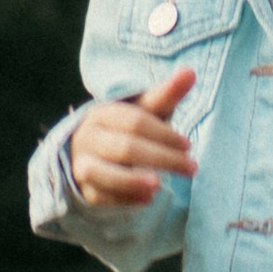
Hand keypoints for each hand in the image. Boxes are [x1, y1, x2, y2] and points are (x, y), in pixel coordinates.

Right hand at [69, 68, 198, 206]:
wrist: (94, 154)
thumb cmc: (128, 129)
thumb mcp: (146, 111)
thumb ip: (166, 94)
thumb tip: (190, 72)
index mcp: (102, 113)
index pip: (134, 122)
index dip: (164, 134)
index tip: (188, 145)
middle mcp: (87, 137)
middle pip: (124, 148)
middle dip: (161, 158)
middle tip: (191, 168)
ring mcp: (81, 164)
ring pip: (100, 173)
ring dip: (131, 181)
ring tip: (160, 186)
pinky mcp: (83, 189)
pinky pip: (99, 196)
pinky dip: (123, 199)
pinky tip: (148, 199)